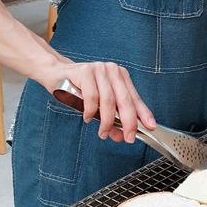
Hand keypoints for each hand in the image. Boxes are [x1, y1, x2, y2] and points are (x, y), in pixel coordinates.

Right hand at [40, 58, 154, 142]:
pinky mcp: (85, 71)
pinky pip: (92, 97)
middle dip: (128, 122)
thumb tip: (121, 135)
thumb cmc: (80, 89)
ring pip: (108, 101)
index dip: (143, 114)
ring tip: (102, 132)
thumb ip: (112, 118)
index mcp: (120, 76)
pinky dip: (90, 111)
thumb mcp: (100, 104)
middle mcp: (112, 70)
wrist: (57, 73)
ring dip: (107, 121)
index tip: (150, 126)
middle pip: (125, 100)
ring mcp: (99, 69)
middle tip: (127, 137)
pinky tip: (87, 118)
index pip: (135, 98)